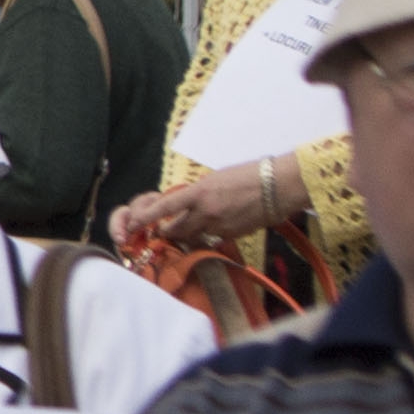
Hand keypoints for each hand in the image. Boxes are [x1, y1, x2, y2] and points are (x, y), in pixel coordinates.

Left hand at [112, 165, 280, 254]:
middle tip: (164, 228)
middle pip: (176, 230)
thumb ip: (199, 193)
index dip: (146, 217)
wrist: (279, 186)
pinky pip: (214, 238)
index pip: (165, 207)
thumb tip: (189, 202)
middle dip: (168, 231)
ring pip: (194, 237)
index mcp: (199, 193)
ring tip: (193, 224)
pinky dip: (211, 234)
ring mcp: (220, 226)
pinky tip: (221, 223)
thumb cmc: (249, 174)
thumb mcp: (216, 178)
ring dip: (188, 234)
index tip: (133, 223)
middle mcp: (206, 212)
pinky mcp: (233, 235)